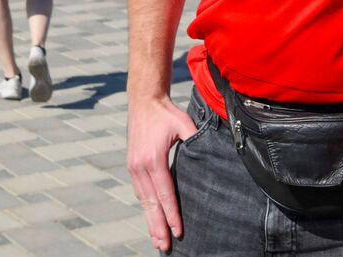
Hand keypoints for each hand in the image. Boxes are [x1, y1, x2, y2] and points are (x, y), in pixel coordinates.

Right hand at [126, 95, 198, 251]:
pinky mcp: (132, 166)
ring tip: (157, 240)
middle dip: (158, 226)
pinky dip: (146, 208)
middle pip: (151, 203)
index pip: (165, 193)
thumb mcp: (183, 123)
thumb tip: (211, 152)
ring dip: (150, 221)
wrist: (143, 100)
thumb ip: (195, 139)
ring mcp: (133, 167)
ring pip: (143, 201)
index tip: (178, 231)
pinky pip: (140, 192)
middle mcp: (140, 166)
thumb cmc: (166, 113)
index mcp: (153, 158)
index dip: (172, 214)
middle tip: (164, 246)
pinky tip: (151, 219)